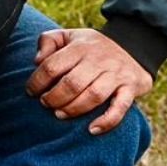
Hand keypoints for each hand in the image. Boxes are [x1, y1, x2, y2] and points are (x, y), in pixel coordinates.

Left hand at [25, 28, 151, 134]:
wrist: (134, 44)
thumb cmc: (92, 46)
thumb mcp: (70, 36)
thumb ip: (49, 41)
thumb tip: (37, 60)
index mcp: (80, 47)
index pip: (52, 66)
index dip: (37, 82)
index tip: (32, 91)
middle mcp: (99, 60)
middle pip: (72, 84)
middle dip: (54, 98)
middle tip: (46, 104)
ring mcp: (116, 74)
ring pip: (93, 96)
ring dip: (73, 109)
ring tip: (60, 114)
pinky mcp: (130, 88)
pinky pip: (120, 107)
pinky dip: (107, 121)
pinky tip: (92, 129)